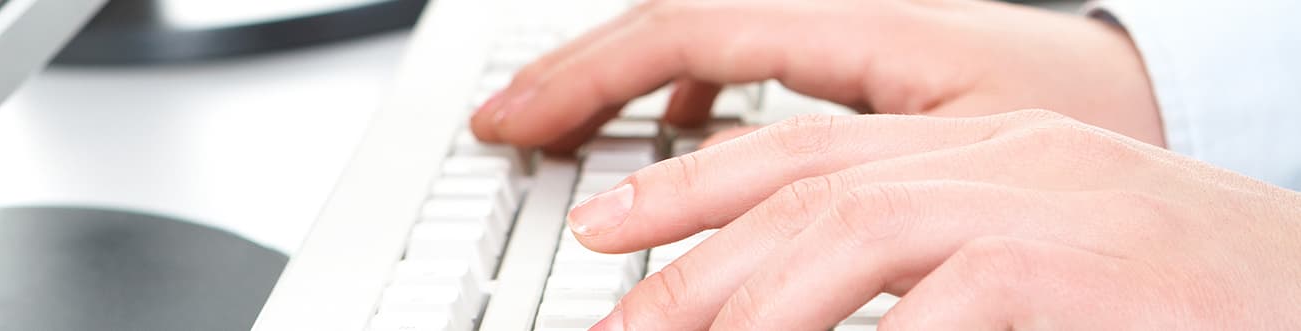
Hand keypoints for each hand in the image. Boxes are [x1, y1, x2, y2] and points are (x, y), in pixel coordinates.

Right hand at [470, 0, 1164, 151]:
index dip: (588, 78)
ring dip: (627, 78)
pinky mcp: (865, 60)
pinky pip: (752, 58)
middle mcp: (850, 20)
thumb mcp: (967, 182)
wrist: (1155, 108)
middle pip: (680, 25)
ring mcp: (852, 36)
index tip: (518, 123)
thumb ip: (841, 201)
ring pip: (709, 39)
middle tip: (502, 122)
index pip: (692, 34)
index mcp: (871, 30)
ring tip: (562, 122)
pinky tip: (677, 125)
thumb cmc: (1092, 157)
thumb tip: (743, 249)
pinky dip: (693, 89)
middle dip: (580, 74)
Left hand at [567, 110, 1300, 329]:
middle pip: (799, 195)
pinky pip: (934, 315)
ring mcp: (1036, 204)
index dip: (688, 191)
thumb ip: (927, 269)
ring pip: (842, 237)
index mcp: (980, 144)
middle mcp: (996, 155)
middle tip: (612, 325)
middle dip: (688, 264)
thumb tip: (807, 306)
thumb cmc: (1179, 290)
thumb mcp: (1032, 254)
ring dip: (743, 306)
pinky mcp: (1070, 268)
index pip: (800, 150)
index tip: (606, 235)